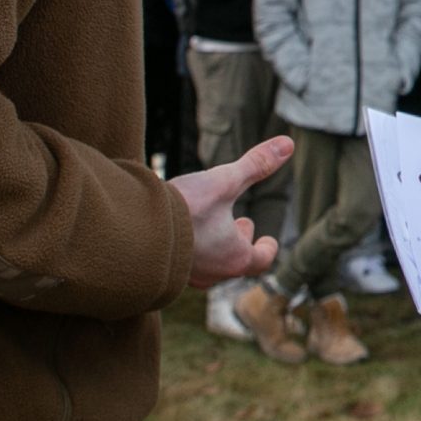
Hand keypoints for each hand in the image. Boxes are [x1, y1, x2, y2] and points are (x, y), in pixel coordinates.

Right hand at [172, 136, 296, 288]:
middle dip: (241, 242)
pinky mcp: (166, 272)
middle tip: (241, 223)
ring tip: (214, 224)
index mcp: (234, 257)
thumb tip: (288, 144)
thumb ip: (256, 164)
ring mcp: (188, 276)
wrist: (132, 229)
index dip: (267, 249)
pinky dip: (194, 249)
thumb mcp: (225, 181)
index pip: (261, 261)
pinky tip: (183, 230)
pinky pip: (187, 264)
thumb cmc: (185, 208)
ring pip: (211, 264)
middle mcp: (213, 273)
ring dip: (217, 245)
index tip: (268, 239)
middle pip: (236, 263)